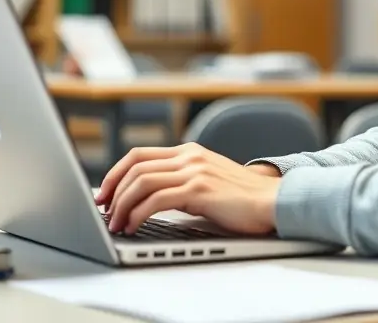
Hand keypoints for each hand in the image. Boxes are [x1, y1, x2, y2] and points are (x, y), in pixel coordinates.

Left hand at [95, 143, 281, 235]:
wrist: (273, 201)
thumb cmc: (242, 199)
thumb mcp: (208, 180)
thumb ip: (182, 181)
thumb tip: (148, 199)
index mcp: (189, 151)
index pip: (139, 154)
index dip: (115, 173)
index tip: (104, 193)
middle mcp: (189, 157)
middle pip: (135, 166)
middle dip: (113, 190)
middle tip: (103, 211)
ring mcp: (194, 171)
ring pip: (141, 182)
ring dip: (122, 205)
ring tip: (116, 224)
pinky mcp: (199, 190)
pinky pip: (156, 200)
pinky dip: (138, 214)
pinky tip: (134, 226)